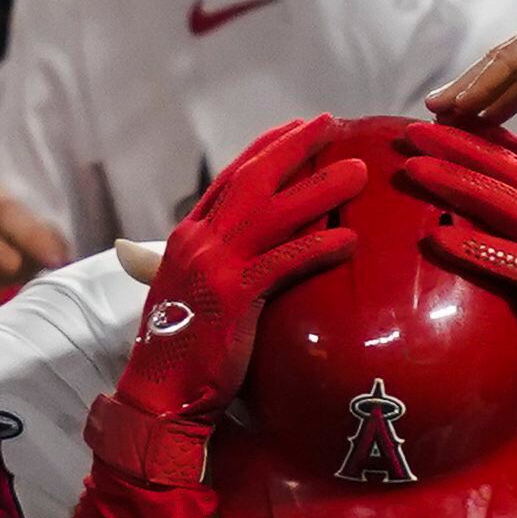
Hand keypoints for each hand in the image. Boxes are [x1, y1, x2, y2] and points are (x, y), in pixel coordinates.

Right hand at [111, 120, 366, 428]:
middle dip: (293, 147)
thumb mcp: (184, 292)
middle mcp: (198, 241)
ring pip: (274, 213)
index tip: (297, 127)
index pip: (230, 178)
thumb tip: (199, 247)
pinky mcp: (234, 297)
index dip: (265, 149)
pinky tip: (349, 240)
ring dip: (319, 188)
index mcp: (186, 237)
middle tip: (331, 123)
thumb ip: (198, 263)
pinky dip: (317, 248)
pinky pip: (284, 262)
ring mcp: (214, 266)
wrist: (158, 395)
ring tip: (358, 171)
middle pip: (252, 179)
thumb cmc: (177, 350)